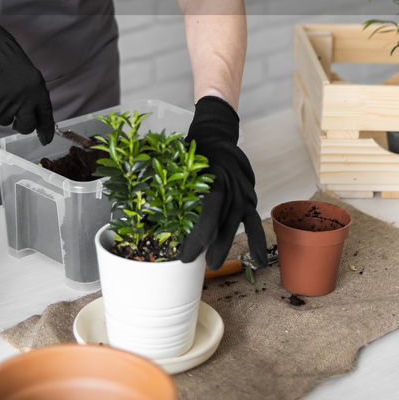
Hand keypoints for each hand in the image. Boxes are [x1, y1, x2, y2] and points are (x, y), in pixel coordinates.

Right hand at [0, 5, 54, 144]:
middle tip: (14, 113)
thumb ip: (33, 97)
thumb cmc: (6, 58)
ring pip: (0, 119)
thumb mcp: (29, 76)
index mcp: (36, 91)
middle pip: (23, 126)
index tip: (45, 140)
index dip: (45, 130)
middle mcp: (20, 102)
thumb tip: (34, 120)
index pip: (44, 117)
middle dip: (20, 124)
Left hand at [179, 95, 266, 271]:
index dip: (198, 235)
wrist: (216, 134)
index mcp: (213, 174)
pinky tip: (257, 261)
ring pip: (238, 221)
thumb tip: (141, 216)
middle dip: (209, 245)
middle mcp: (231, 182)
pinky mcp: (249, 196)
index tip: (185, 253)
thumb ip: (165, 187)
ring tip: (215, 265)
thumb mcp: (176, 162)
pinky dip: (257, 241)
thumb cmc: (191, 151)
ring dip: (227, 245)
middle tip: (194, 263)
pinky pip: (255, 220)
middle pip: (223, 219)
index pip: (209, 210)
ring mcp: (243, 190)